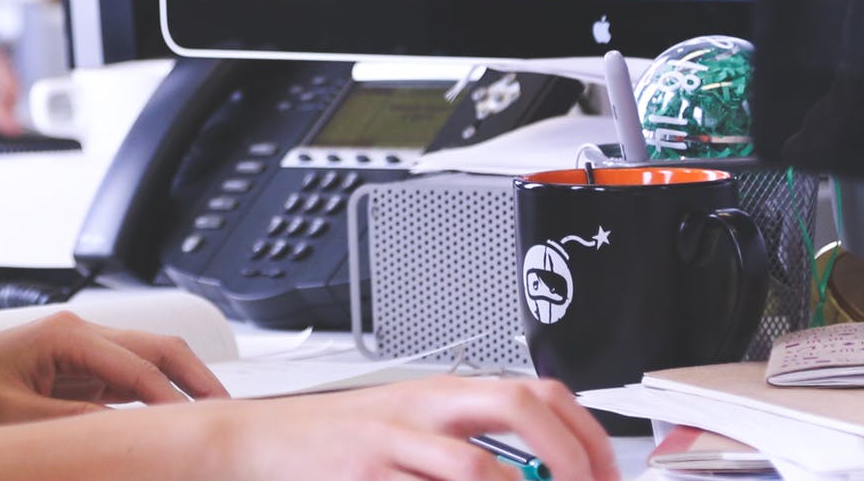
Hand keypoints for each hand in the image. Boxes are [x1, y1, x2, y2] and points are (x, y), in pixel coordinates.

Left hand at [0, 310, 230, 428]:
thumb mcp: (13, 423)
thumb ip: (77, 426)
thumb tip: (132, 435)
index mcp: (66, 337)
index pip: (145, 372)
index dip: (181, 406)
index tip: (209, 436)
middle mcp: (76, 337)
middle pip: (159, 351)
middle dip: (200, 382)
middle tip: (235, 420)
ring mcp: (74, 354)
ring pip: (147, 365)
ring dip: (180, 391)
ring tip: (212, 426)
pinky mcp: (68, 375)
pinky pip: (124, 386)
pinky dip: (151, 405)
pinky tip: (166, 430)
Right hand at [205, 375, 617, 480]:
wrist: (256, 442)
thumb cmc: (334, 440)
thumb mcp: (405, 425)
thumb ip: (465, 441)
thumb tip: (536, 475)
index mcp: (442, 392)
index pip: (536, 391)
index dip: (585, 434)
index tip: (607, 478)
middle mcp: (424, 408)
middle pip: (519, 405)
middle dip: (570, 456)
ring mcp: (394, 442)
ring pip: (479, 466)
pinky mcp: (364, 474)